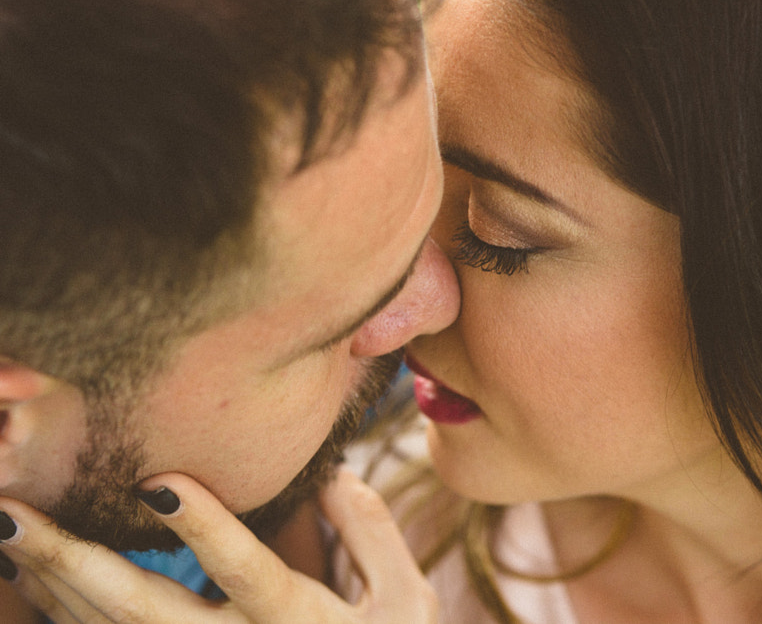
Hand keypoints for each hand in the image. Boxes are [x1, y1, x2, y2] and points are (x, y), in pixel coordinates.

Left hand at [0, 469, 437, 622]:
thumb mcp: (402, 599)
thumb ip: (368, 529)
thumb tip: (328, 471)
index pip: (250, 574)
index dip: (206, 531)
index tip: (158, 481)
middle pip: (145, 614)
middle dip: (74, 563)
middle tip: (14, 514)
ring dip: (52, 583)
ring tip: (10, 527)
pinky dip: (64, 613)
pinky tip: (32, 572)